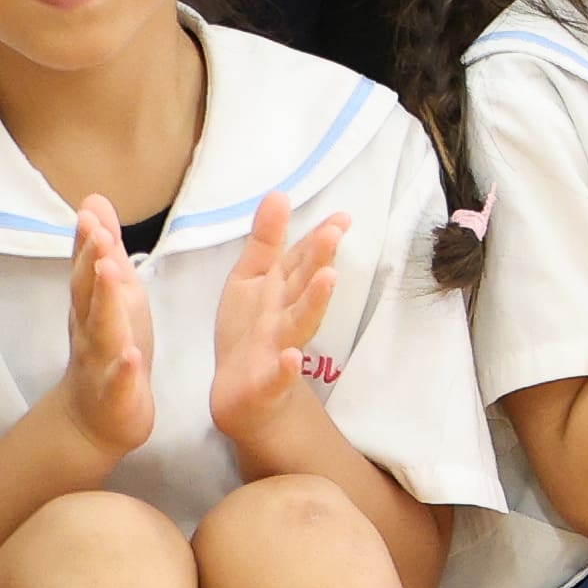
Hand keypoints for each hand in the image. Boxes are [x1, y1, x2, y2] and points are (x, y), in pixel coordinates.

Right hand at [52, 203, 154, 461]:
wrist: (95, 417)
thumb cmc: (111, 345)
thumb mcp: (113, 294)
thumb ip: (103, 251)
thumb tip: (93, 201)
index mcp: (95, 305)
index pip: (87, 268)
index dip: (88, 240)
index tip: (89, 210)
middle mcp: (92, 330)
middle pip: (89, 294)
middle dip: (91, 263)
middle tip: (99, 233)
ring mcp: (102, 363)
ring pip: (102, 331)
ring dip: (105, 303)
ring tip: (110, 275)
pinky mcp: (119, 394)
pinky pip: (120, 381)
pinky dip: (123, 368)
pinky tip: (130, 356)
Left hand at [204, 192, 351, 449]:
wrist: (244, 394)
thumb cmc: (252, 331)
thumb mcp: (253, 280)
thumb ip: (267, 241)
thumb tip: (278, 193)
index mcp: (283, 290)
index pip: (304, 260)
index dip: (320, 238)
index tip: (342, 217)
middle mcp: (288, 315)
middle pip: (306, 285)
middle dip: (320, 259)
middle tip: (334, 232)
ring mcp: (281, 348)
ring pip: (301, 323)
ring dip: (315, 302)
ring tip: (327, 279)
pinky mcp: (268, 382)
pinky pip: (278, 376)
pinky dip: (286, 369)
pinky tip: (291, 358)